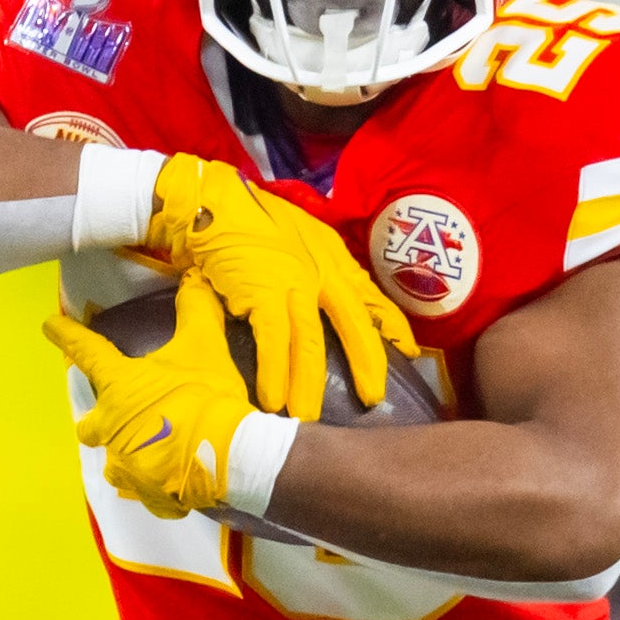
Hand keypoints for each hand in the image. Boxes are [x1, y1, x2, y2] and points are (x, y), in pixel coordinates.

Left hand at [49, 274, 256, 517]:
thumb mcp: (204, 346)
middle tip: (125, 418)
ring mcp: (126, 466)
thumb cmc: (207, 396)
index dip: (67, 335)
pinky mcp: (147, 495)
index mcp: (119, 388)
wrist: (232, 454)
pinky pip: (146, 491)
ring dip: (130, 456)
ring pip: (115, 464)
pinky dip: (159, 484)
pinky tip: (179, 476)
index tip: (49, 326)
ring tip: (157, 452)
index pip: (86, 353)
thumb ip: (196, 311)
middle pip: (89, 427)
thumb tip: (193, 280)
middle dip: (99, 423)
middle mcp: (111, 429)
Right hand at [140, 153, 413, 418]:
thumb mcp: (299, 235)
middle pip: (353, 324)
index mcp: (332, 257)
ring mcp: (293, 282)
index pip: (370, 296)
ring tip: (308, 417)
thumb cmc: (250, 220)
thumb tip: (328, 297)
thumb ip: (319, 265)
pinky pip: (274, 342)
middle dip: (367, 363)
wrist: (210, 202)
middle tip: (372, 398)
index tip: (409, 352)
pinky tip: (274, 399)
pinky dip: (274, 373)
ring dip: (309, 384)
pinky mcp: (262, 293)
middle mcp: (321, 270)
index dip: (391, 326)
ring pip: (311, 343)